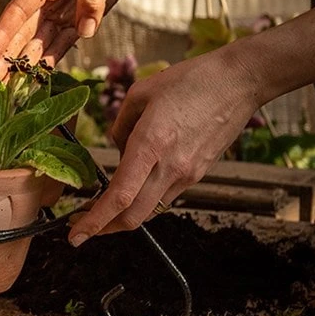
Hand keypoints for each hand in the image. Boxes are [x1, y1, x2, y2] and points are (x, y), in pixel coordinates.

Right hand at [0, 0, 146, 85]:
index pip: (19, 10)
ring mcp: (62, 10)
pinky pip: (59, 44)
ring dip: (19, 66)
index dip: (1, 34)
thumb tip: (84, 29)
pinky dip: (46, 62)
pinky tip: (32, 81)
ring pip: (36, 43)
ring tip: (1, 91)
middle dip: (2, 60)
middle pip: (21, 33)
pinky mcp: (78, 19)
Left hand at [67, 47, 259, 244]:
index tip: (75, 235)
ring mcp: (188, 173)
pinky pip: (164, 195)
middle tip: (79, 227)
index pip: (120, 196)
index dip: (94, 220)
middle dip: (103, 228)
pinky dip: (142, 199)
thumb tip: (118, 152)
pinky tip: (131, 187)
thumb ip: (120, 127)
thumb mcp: (140, 93)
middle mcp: (170, 166)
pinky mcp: (198, 173)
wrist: (239, 81)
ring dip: (122, 215)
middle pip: (133, 216)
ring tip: (100, 207)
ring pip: (149, 210)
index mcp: (151, 143)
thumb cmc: (189, 80)